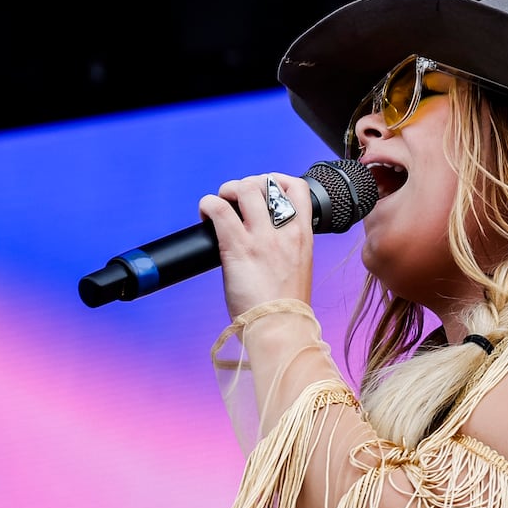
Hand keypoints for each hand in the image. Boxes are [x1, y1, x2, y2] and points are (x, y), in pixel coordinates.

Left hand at [200, 172, 314, 319]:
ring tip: (220, 205)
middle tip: (234, 201)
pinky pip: (218, 210)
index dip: (278, 179)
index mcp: (303, 235)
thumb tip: (267, 242)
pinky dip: (207, 205)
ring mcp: (261, 237)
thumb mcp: (297, 270)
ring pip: (244, 188)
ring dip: (227, 190)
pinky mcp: (237, 247)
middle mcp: (284, 230)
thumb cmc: (285, 308)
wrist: (279, 328)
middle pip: (267, 183)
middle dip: (246, 185)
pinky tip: (205, 216)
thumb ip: (287, 249)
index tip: (265, 189)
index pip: (299, 188)